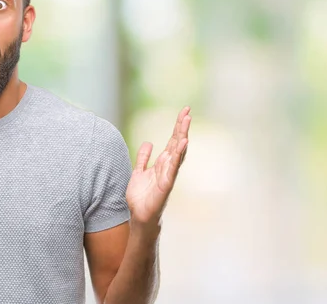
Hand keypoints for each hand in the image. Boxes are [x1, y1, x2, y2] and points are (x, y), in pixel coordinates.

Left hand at [126, 107, 190, 225]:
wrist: (139, 216)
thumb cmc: (141, 197)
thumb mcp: (139, 172)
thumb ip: (143, 158)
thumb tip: (149, 142)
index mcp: (162, 162)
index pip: (172, 140)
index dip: (177, 126)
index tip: (184, 112)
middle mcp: (168, 166)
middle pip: (177, 142)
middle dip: (182, 127)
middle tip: (187, 111)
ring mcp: (168, 174)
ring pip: (177, 152)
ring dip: (182, 136)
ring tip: (186, 121)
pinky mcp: (166, 184)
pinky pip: (173, 167)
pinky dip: (178, 155)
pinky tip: (182, 144)